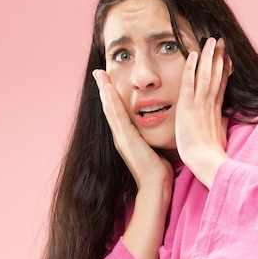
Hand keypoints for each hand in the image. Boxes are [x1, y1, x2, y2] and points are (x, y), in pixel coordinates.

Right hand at [93, 70, 173, 189]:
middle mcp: (121, 136)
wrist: (156, 186)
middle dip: (104, 89)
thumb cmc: (159, 171)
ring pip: (111, 109)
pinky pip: (118, 117)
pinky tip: (109, 89)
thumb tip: (159, 130)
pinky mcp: (126, 140)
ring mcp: (121, 138)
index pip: (117, 112)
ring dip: (105, 91)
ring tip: (100, 75)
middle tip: (98, 72)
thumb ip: (152, 139)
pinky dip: (112, 102)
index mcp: (127, 138)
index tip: (108, 80)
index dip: (111, 96)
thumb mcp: (154, 149)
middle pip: (109, 108)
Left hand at [175, 37, 231, 187]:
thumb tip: (226, 113)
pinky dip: (191, 68)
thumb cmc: (211, 152)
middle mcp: (210, 103)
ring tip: (210, 41)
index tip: (226, 57)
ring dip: (208, 56)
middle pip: (217, 74)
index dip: (224, 69)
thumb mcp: (219, 133)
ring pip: (205, 74)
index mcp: (217, 109)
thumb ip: (221, 120)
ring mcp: (200, 103)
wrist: (205, 160)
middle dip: (219, 57)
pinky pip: (189, 82)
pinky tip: (192, 54)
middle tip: (220, 41)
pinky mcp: (188, 106)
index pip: (222, 84)